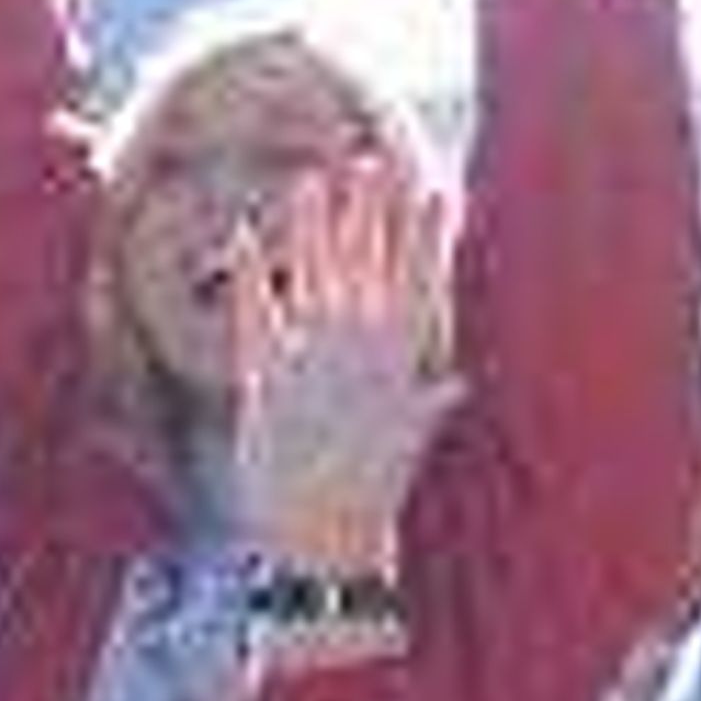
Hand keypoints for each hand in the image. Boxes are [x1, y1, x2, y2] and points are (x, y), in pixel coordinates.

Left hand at [231, 160, 461, 572]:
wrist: (325, 538)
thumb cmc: (371, 497)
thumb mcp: (410, 443)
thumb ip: (431, 403)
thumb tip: (456, 383)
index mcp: (403, 361)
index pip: (421, 281)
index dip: (427, 234)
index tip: (433, 190)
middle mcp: (360, 348)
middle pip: (366, 261)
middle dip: (369, 208)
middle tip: (369, 161)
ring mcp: (311, 356)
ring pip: (313, 271)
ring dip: (311, 222)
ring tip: (309, 178)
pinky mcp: (264, 375)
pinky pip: (255, 310)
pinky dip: (249, 273)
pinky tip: (244, 237)